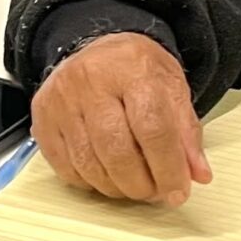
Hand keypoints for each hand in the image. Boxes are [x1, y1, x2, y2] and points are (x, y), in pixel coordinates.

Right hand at [32, 33, 212, 206]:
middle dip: (141, 184)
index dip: (168, 168)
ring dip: (116, 187)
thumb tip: (197, 174)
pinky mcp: (42, 117)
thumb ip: (186, 131)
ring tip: (134, 186)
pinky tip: (106, 176)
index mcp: (132, 68)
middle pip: (117, 150)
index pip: (153, 128)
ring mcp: (62, 99)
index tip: (179, 191)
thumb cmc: (135, 70)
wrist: (94, 48)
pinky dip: (90, 181)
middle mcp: (91, 80)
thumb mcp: (172, 87)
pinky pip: (65, 166)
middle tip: (155, 193)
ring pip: (89, 163)